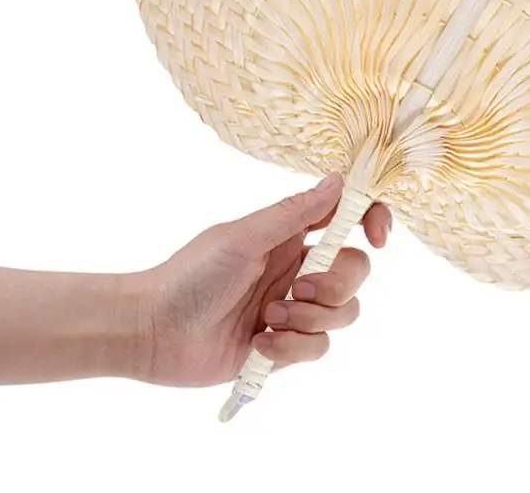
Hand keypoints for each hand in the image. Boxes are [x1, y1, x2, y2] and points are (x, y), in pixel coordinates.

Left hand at [134, 174, 389, 386]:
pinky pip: (318, 348)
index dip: (373, 221)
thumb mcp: (243, 238)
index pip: (348, 219)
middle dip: (337, 284)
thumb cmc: (190, 275)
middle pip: (355, 271)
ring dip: (310, 319)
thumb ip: (294, 213)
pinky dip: (291, 348)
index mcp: (291, 236)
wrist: (152, 332)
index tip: (377, 237)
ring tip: (268, 319)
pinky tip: (258, 344)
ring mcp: (294, 310)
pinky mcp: (284, 348)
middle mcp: (298, 269)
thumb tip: (340, 180)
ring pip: (344, 314)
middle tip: (300, 289)